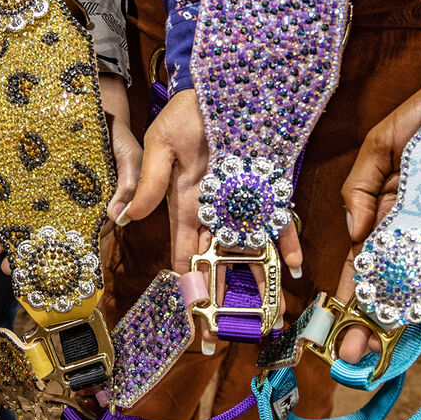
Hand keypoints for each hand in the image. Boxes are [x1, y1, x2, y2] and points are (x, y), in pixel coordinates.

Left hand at [0, 73, 141, 267]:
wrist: (92, 104)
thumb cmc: (116, 134)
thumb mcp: (130, 154)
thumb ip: (129, 183)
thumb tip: (118, 216)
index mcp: (100, 207)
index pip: (83, 236)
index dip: (65, 253)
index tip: (48, 267)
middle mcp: (76, 205)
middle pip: (54, 234)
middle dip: (34, 252)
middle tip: (12, 267)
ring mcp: (56, 194)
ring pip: (37, 221)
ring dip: (17, 237)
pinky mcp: (39, 180)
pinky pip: (23, 199)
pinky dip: (9, 211)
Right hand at [121, 89, 300, 348]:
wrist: (223, 81)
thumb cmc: (185, 112)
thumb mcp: (160, 144)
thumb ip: (150, 181)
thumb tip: (128, 217)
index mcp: (184, 205)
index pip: (184, 258)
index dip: (188, 290)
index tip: (192, 320)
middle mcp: (214, 210)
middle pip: (217, 265)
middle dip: (219, 302)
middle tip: (222, 338)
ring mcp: (242, 200)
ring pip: (248, 250)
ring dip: (254, 282)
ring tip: (263, 316)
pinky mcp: (269, 185)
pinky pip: (279, 218)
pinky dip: (286, 242)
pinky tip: (292, 268)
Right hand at [335, 78, 420, 361]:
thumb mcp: (383, 142)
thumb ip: (360, 185)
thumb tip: (354, 232)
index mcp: (386, 208)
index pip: (362, 258)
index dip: (347, 291)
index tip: (331, 323)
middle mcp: (414, 227)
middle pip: (388, 280)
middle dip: (367, 318)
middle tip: (352, 354)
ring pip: (417, 281)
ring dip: (395, 317)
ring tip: (374, 350)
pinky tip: (414, 322)